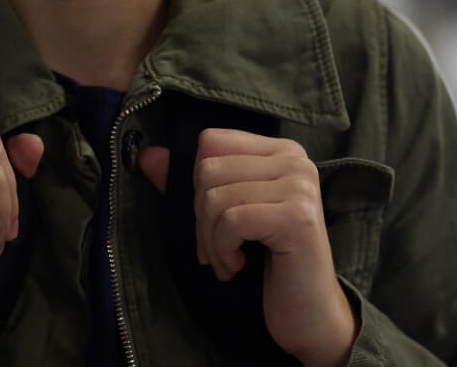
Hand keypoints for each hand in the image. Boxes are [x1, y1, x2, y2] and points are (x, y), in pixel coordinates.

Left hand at [140, 130, 357, 366]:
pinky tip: (238, 267)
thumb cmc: (267, 265)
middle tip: (219, 250)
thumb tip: (147, 155)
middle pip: (208, 170)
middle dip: (201, 219)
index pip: (211, 142)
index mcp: (281, 151)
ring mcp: (300, 186)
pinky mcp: (297, 217)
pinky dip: (223, 251)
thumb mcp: (226, 218)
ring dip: (211, 242)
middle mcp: (296, 160)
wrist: (309, 315)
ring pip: (215, 197)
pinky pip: (231, 221)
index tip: (215, 221)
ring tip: (229, 261)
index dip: (198, 185)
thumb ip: (191, 183)